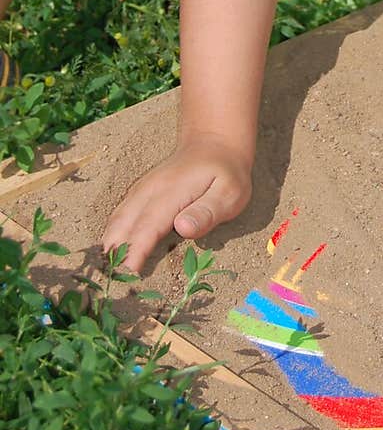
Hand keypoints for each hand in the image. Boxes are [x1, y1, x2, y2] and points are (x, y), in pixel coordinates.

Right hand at [101, 135, 252, 272]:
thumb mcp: (230, 192)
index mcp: (171, 192)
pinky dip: (111, 236)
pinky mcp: (139, 194)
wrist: (213, 143)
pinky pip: (119, 216)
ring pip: (116, 221)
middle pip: (123, 225)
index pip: (147, 226)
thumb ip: (207, 211)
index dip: (135, 251)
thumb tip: (182, 227)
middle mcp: (149, 190)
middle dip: (114, 255)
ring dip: (108, 247)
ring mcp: (141, 190)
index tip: (127, 276)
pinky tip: (110, 255)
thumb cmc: (225, 173)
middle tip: (112, 286)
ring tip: (106, 277)